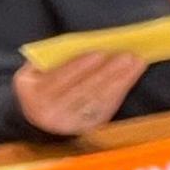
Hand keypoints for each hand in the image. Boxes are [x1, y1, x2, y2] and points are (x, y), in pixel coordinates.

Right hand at [10, 50, 143, 137]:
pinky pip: (107, 106)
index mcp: (34, 95)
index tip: (99, 53)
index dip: (78, 67)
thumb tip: (84, 44)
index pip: (58, 80)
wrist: (38, 114)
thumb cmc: (41, 82)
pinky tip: (132, 74)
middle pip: (83, 90)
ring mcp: (70, 122)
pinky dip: (122, 89)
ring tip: (136, 61)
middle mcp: (50, 114)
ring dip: (121, 79)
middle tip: (126, 55)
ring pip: (99, 99)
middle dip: (107, 72)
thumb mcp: (35, 71)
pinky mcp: (88, 126)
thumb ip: (51, 60)